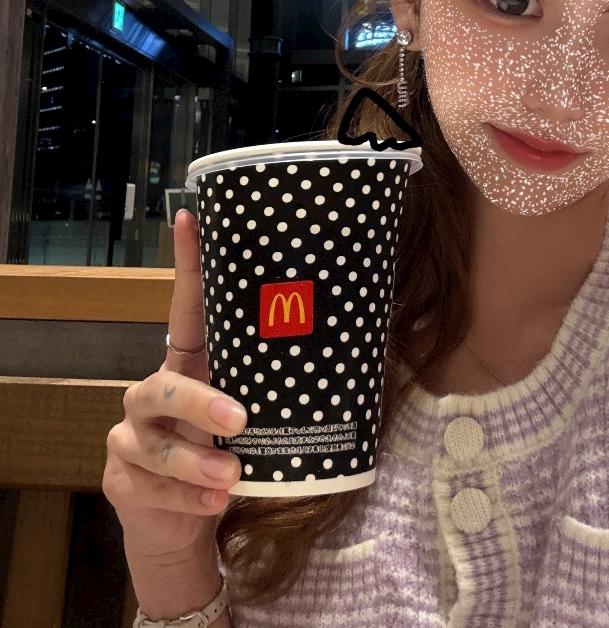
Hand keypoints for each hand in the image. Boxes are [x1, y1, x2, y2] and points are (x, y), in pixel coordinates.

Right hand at [102, 209, 247, 562]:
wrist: (182, 528)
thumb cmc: (226, 456)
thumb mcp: (251, 416)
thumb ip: (274, 387)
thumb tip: (349, 342)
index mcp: (186, 367)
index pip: (184, 309)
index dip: (187, 265)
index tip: (191, 218)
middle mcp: (148, 394)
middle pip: (160, 386)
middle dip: (198, 402)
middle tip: (239, 419)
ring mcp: (129, 439)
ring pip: (153, 444)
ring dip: (195, 464)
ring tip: (232, 478)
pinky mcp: (121, 482)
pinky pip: (150, 488)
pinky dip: (187, 500)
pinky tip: (214, 504)